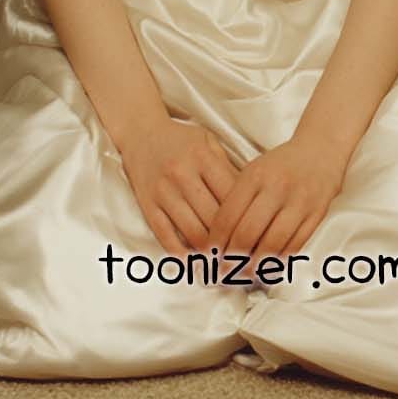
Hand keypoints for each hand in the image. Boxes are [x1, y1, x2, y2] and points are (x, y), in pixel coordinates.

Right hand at [119, 119, 239, 256]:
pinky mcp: (147, 205)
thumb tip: (250, 202)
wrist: (141, 133)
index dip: (246, 218)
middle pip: (213, 218)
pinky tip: (195, 264)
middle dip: (231, 241)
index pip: (230, 195)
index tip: (257, 235)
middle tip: (245, 257)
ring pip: (192, 232)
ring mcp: (163, 192)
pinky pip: (166, 236)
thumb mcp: (208, 142)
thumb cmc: (181, 139)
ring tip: (225, 265)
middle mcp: (182, 174)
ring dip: (210, 252)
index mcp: (202, 157)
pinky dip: (182, 255)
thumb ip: (227, 168)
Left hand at [205, 132, 348, 264]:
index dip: (216, 241)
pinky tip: (268, 266)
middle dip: (232, 258)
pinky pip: (294, 247)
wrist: (319, 152)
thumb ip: (236, 200)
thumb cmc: (280, 166)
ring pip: (271, 244)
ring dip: (255, 265)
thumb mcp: (253, 172)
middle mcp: (277, 188)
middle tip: (225, 271)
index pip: (228, 216)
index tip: (210, 255)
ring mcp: (298, 202)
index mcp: (255, 176)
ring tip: (244, 274)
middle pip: (248, 233)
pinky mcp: (316, 215)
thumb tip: (218, 239)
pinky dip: (278, 261)